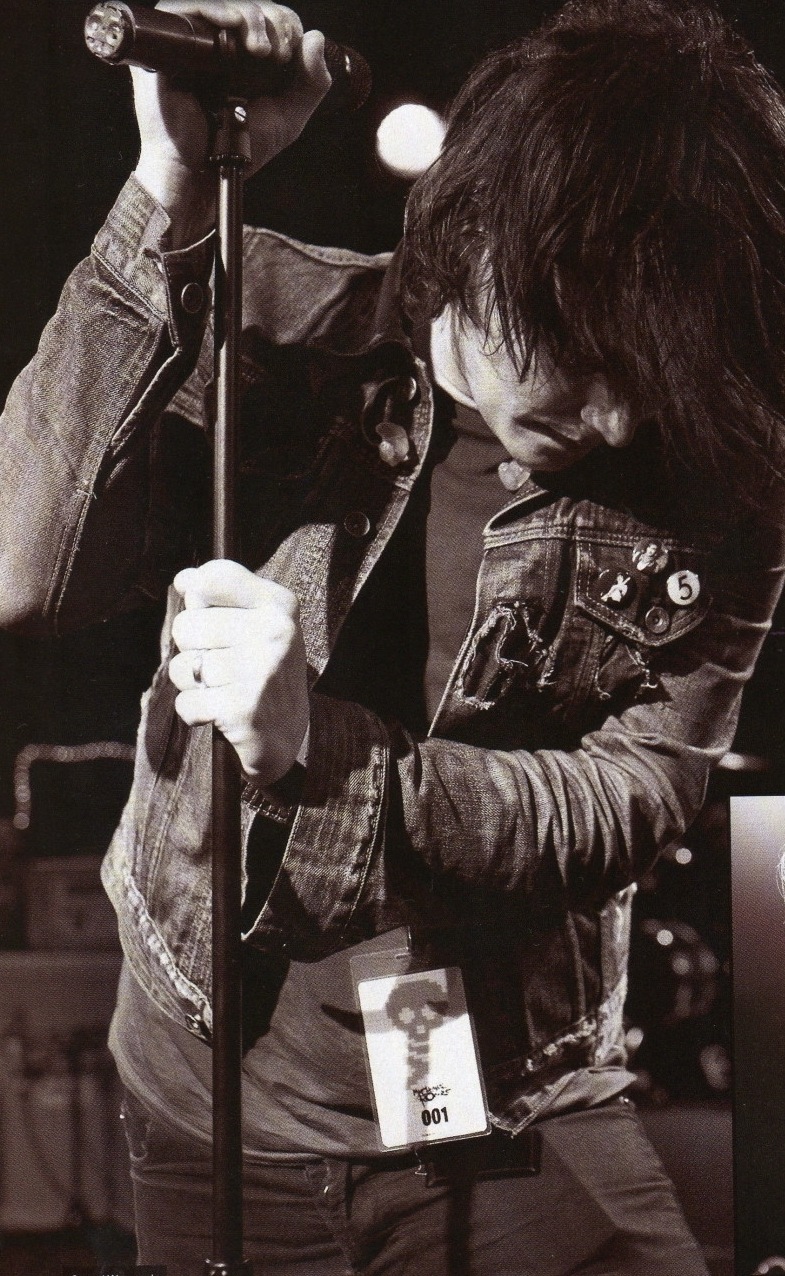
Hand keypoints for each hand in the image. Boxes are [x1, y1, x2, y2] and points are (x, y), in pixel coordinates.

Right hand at [132, 1, 331, 237]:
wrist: (201, 170)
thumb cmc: (239, 149)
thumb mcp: (287, 117)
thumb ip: (310, 83)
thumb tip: (316, 37)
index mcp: (245, 58)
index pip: (268, 17)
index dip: (285, 23)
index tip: (291, 53)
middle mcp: (219, 45)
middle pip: (249, 5)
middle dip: (273, 20)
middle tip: (277, 54)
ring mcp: (193, 43)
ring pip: (224, 3)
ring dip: (251, 15)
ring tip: (262, 51)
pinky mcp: (167, 43)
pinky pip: (187, 8)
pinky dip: (215, 9)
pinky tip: (234, 24)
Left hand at [168, 559, 308, 784]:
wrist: (289, 736)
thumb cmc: (260, 672)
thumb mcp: (252, 624)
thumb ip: (218, 595)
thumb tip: (184, 579)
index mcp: (278, 604)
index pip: (212, 578)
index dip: (198, 599)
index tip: (214, 618)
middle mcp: (276, 631)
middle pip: (185, 625)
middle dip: (192, 650)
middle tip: (222, 666)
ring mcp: (261, 670)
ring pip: (183, 667)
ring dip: (193, 685)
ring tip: (222, 690)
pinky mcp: (243, 707)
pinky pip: (186, 702)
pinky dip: (194, 712)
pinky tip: (218, 714)